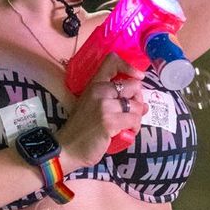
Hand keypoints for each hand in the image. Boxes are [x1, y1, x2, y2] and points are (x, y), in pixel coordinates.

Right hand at [56, 54, 147, 168]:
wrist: (67, 148)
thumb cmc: (81, 129)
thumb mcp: (91, 105)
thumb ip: (112, 99)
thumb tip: (142, 103)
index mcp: (94, 84)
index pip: (112, 61)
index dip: (130, 67)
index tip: (138, 78)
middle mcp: (99, 91)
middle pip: (134, 86)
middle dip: (138, 101)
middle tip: (132, 112)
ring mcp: (104, 106)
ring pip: (137, 106)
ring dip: (137, 117)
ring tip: (128, 126)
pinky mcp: (109, 121)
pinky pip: (134, 120)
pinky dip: (135, 128)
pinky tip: (127, 133)